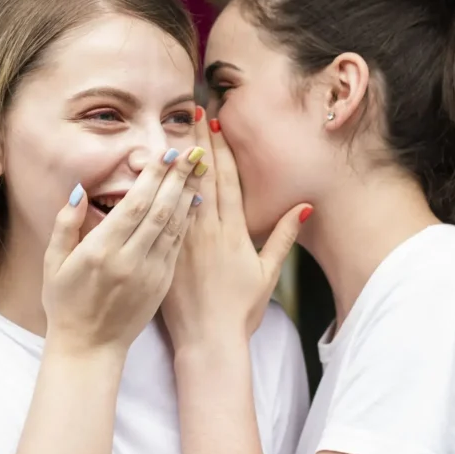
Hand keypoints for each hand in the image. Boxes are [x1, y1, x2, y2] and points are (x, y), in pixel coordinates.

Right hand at [43, 146, 206, 353]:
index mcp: (101, 251)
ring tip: (200, 169)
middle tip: (192, 152)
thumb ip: (66, 224)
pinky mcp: (162, 284)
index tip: (166, 153)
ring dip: (188, 195)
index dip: (153, 177)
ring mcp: (150, 273)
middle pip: (160, 210)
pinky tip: (195, 202)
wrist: (90, 348)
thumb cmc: (66, 303)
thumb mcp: (53, 262)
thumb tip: (79, 190)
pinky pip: (178, 246)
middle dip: (178, 178)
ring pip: (174, 226)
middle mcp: (129, 260)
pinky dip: (188, 221)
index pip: (134, 204)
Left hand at [161, 110, 310, 349]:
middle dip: (200, 143)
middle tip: (193, 112)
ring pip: (180, 191)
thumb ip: (282, 237)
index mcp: (234, 233)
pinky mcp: (166, 254)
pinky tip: (151, 173)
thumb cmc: (240, 311)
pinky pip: (160, 217)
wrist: (208, 341)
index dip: (223, 150)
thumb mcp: (268, 273)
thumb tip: (303, 207)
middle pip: (204, 178)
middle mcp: (208, 232)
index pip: (229, 181)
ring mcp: (184, 241)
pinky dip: (157, 193)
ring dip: (177, 160)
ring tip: (172, 129)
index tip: (217, 124)